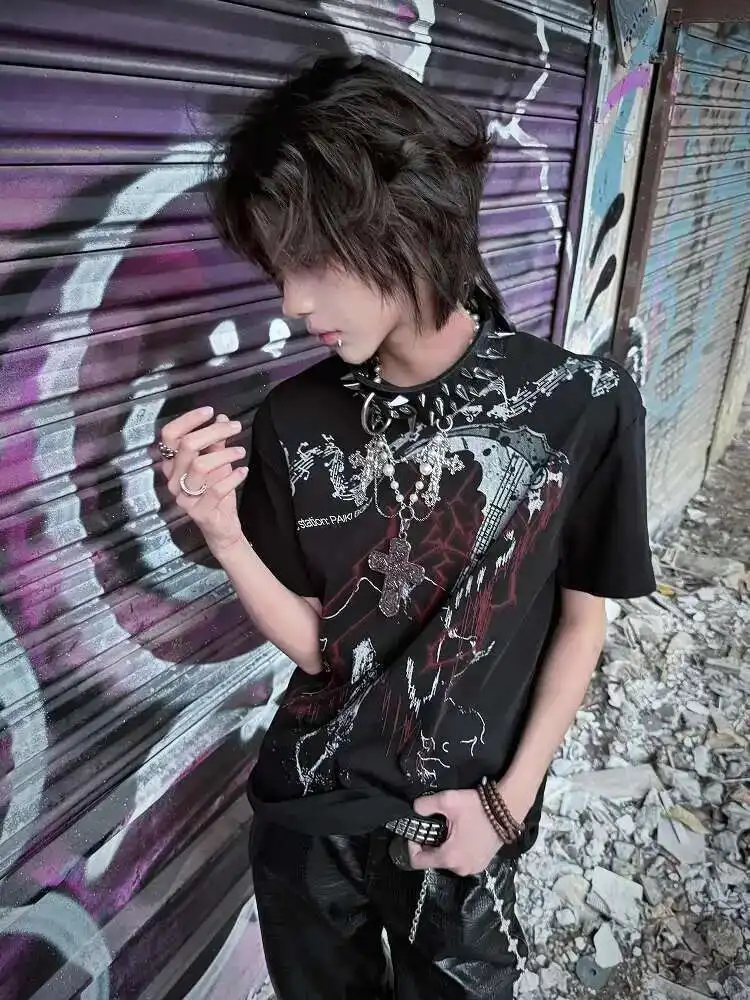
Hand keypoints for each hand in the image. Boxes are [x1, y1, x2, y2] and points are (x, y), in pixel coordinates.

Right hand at [159, 407, 247, 554]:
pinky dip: (232, 477)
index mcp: (173, 465)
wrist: (222, 529)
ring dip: (225, 454)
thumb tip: (222, 418)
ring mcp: (183, 497)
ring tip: (241, 452)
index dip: (188, 420)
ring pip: (200, 466)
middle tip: (235, 427)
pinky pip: (215, 489)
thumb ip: (216, 443)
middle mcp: (173, 480)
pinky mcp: (198, 512)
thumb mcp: (217, 465)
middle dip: (213, 432)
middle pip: (187, 446)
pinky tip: (243, 471)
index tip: (210, 411)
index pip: (170, 435)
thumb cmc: (216, 495)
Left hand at [407, 781, 532, 876]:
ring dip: (444, 846)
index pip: (417, 862)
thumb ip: (425, 805)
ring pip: (448, 860)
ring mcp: (473, 868)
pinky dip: (457, 849)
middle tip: (433, 825)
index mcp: (449, 858)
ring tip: (448, 827)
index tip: (416, 831)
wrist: (508, 808)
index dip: (411, 846)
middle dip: (430, 844)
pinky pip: (461, 859)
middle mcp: (460, 869)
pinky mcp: (482, 864)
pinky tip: (461, 832)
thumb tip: (415, 809)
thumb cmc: (477, 807)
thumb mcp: (447, 801)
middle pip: (434, 860)